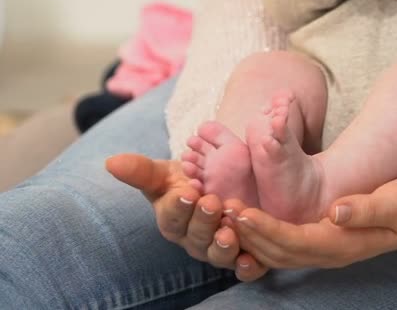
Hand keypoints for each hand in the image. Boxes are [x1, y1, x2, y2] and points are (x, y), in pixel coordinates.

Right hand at [106, 154, 267, 280]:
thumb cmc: (188, 181)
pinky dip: (248, 268)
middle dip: (203, 220)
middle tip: (212, 202)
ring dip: (223, 246)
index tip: (187, 192)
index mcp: (173, 222)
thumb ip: (142, 170)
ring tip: (228, 232)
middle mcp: (194, 241)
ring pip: (218, 255)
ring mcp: (218, 250)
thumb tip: (111, 162)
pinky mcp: (243, 256)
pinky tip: (251, 260)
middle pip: (197, 236)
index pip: (172, 217)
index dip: (179, 206)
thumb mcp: (166, 173)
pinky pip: (245, 269)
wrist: (219, 186)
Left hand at [228, 166, 396, 268]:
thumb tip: (336, 211)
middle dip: (249, 232)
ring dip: (252, 234)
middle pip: (280, 250)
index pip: (296, 241)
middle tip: (220, 209)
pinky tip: (250, 219)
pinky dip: (265, 234)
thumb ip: (369, 209)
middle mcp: (334, 251)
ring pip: (280, 250)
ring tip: (227, 212)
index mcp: (347, 243)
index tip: (239, 210)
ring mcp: (330, 248)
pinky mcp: (328, 238)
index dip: (265, 228)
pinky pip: (289, 243)